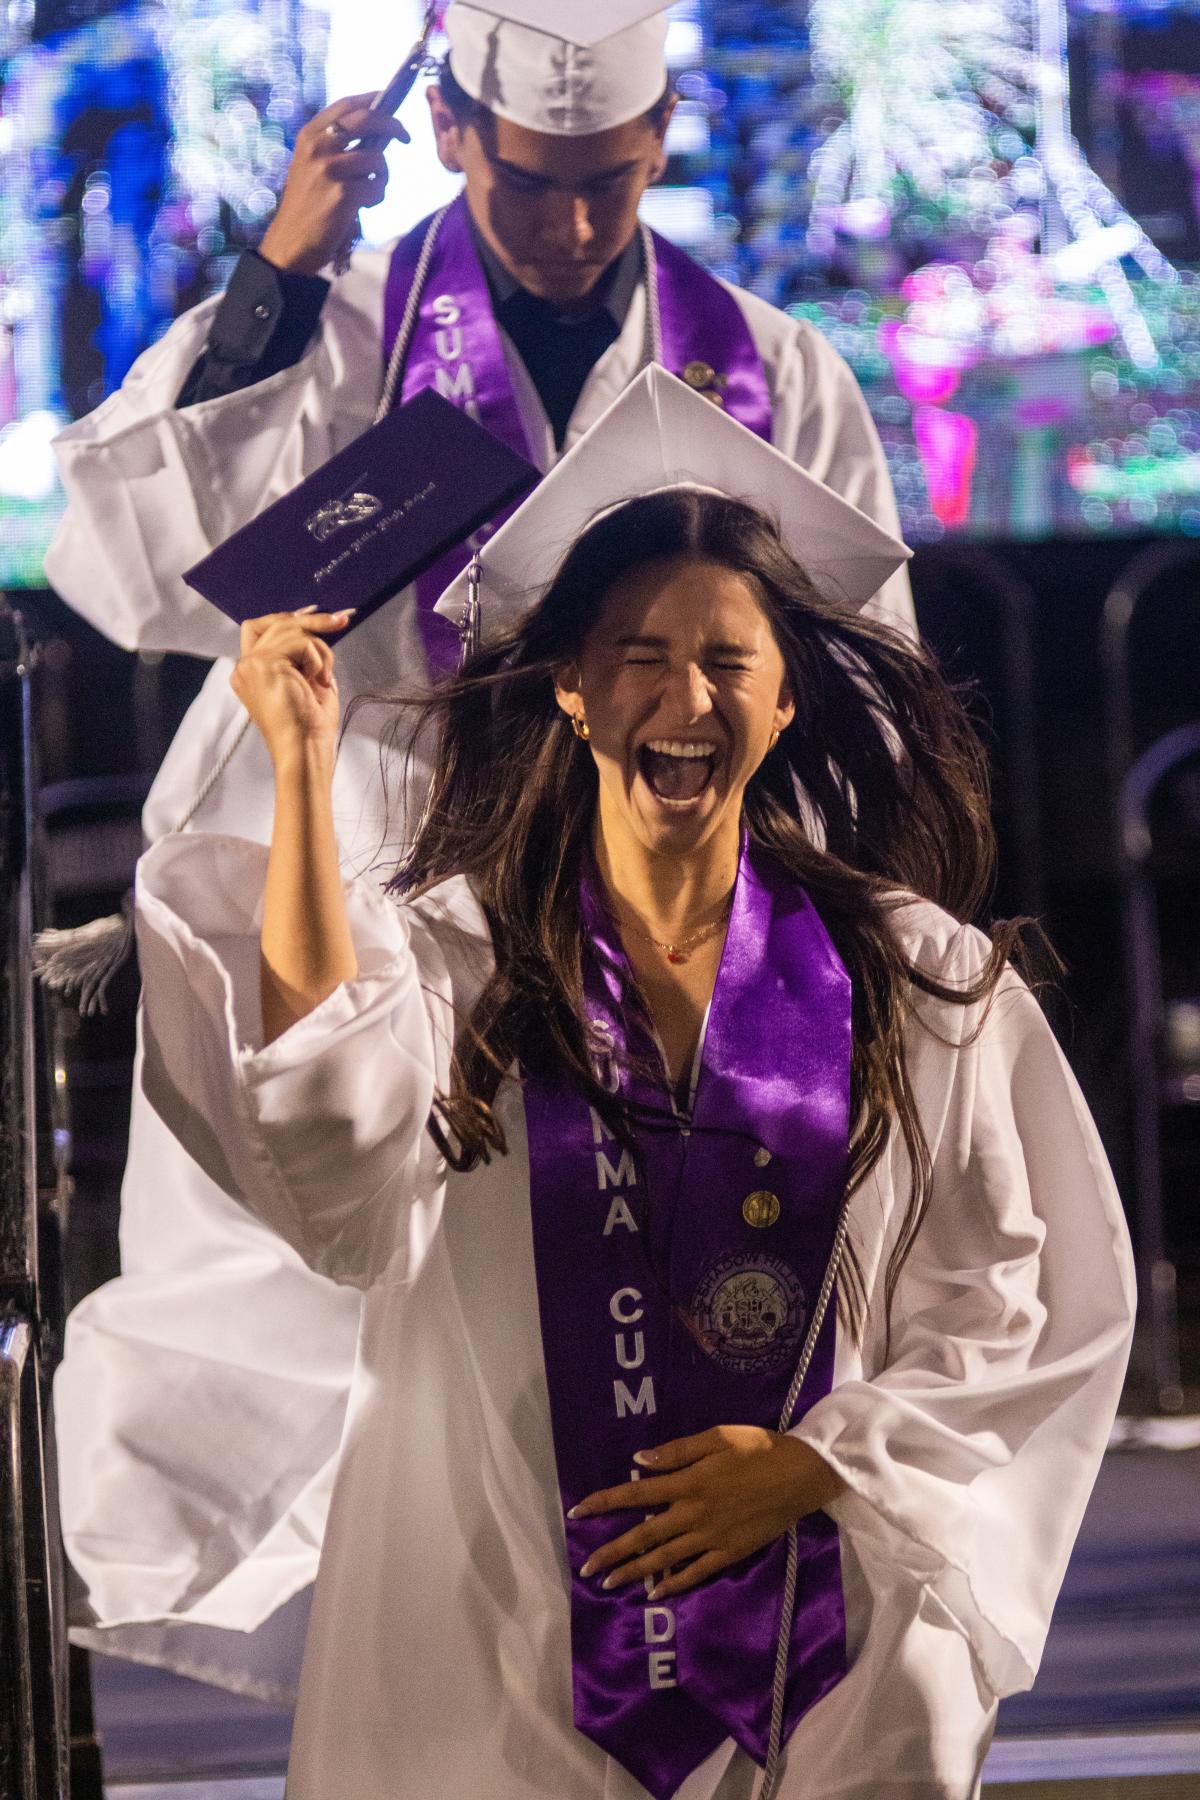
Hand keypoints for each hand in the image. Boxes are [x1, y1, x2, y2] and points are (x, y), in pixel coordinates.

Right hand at [230, 608, 352, 769]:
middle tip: (342, 620)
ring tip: (324, 678)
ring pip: (291, 629)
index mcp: (251, 673)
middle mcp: (244, 667)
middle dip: (312, 620)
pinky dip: (317, 659)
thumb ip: (305, 655)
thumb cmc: (310, 728)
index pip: (259, 628)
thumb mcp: (309, 682)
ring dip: (320, 651)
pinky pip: (300, 642)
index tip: (317, 615)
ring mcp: (250, 665)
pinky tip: (317, 682)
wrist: (304, 750)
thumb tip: (317, 626)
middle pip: (276, 622)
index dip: (286, 618)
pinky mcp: (263, 664)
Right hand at [259, 94, 410, 275]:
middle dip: (393, 125)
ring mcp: (329, 170)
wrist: (291, 242)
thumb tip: (379, 129)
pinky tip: (363, 206)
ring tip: (370, 191)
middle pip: (367, 120)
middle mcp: (318, 147)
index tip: (391, 101)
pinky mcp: (342, 195)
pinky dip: (377, 197)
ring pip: (377, 159)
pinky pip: (377, 188)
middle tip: (405, 136)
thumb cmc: (308, 204)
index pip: (347, 105)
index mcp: (310, 135)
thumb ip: (337, 145)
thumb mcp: (312, 164)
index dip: (373, 99)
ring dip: (382, 176)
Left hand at [570, 1425, 844, 1600]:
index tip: (577, 1512)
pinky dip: (675, 1583)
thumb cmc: (758, 1447)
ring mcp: (711, 1537)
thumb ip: (677, 1451)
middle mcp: (693, 1513)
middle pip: (644, 1535)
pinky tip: (657, 1593)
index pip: (635, 1494)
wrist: (801, 1474)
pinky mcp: (730, 1552)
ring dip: (635, 1572)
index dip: (604, 1503)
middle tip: (585, 1568)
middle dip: (611, 1552)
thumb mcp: (717, 1437)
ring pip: (664, 1559)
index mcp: (688, 1482)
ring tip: (609, 1583)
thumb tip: (639, 1461)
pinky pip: (696, 1572)